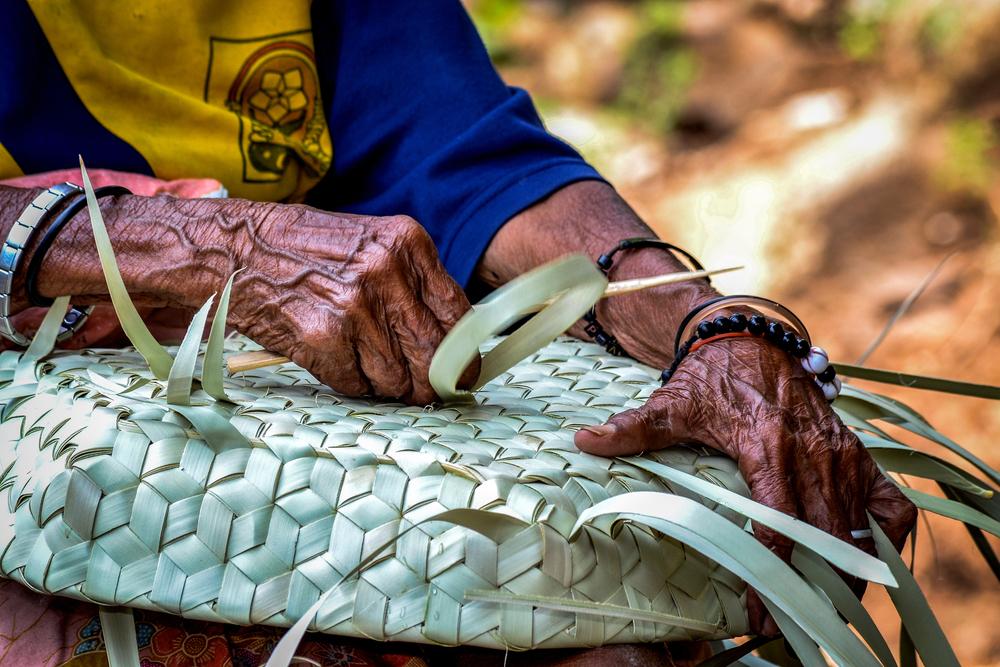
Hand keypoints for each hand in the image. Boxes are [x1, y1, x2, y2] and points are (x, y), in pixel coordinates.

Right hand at [1, 180, 473, 404]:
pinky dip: (350, 383)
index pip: (459, 315)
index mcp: (407, 243)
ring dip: (384, 384)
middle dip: (430, 382)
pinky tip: (331, 357)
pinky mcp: (323, 337)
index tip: (461, 374)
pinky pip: (358, 385)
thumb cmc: (304, 251)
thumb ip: (412, 286)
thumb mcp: (369, 246)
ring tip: (358, 359)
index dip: (463, 354)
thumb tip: (454, 343)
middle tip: (422, 391)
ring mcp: (354, 305)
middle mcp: (385, 271)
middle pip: (435, 355)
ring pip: (398, 379)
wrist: (232, 250)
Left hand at [574, 337, 916, 634]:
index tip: (759, 613)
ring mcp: (840, 453)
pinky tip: (865, 560)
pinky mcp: (856, 451)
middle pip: (824, 538)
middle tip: (793, 623)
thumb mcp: (670, 402)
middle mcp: (812, 452)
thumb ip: (632, 428)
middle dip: (813, 588)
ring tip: (826, 609)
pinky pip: (889, 502)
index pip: (777, 526)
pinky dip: (885, 535)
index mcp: (766, 447)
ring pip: (857, 528)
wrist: (751, 336)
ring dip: (848, 574)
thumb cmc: (710, 376)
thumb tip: (583, 441)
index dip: (770, 576)